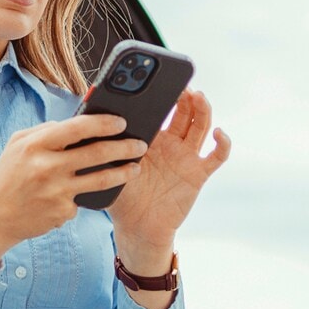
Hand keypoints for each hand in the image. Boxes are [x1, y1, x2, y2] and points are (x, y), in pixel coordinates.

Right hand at [0, 113, 146, 268]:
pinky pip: (83, 200)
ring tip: (135, 168)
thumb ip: (44, 131)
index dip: (103, 123)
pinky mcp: (62, 212)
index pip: (77, 127)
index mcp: (35, 145)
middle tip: (140, 144)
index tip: (121, 122)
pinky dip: (83, 196)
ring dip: (123, 172)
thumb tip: (76, 124)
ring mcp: (56, 192)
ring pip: (101, 180)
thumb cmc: (7, 177)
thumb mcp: (17, 145)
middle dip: (124, 146)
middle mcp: (47, 167)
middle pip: (96, 153)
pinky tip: (74, 196)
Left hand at [106, 89, 229, 250]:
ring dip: (203, 110)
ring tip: (198, 97)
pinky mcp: (198, 174)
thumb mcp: (111, 168)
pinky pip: (216, 156)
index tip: (163, 80)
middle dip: (185, 96)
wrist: (137, 228)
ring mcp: (187, 157)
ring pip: (200, 126)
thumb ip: (106, 147)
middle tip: (182, 85)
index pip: (162, 110)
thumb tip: (87, 123)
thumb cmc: (123, 198)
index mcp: (151, 139)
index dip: (166, 94)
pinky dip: (222, 143)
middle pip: (185, 112)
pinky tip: (219, 133)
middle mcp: (172, 144)